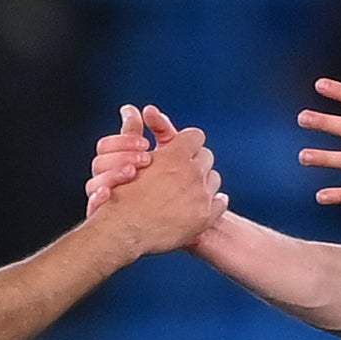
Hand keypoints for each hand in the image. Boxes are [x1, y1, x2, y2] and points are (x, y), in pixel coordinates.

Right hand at [89, 112, 223, 255]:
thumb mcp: (124, 158)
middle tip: (182, 171)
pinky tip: (200, 204)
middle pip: (206, 156)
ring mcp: (201, 196)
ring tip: (188, 190)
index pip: (195, 136)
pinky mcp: (206, 217)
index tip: (180, 149)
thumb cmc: (119, 195)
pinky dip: (213, 201)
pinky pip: (221, 202)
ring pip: (214, 179)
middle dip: (196, 161)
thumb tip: (130, 108)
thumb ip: (132, 131)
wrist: (123, 231)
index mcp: (174, 156)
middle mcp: (192, 173)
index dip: (186, 142)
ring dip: (204, 181)